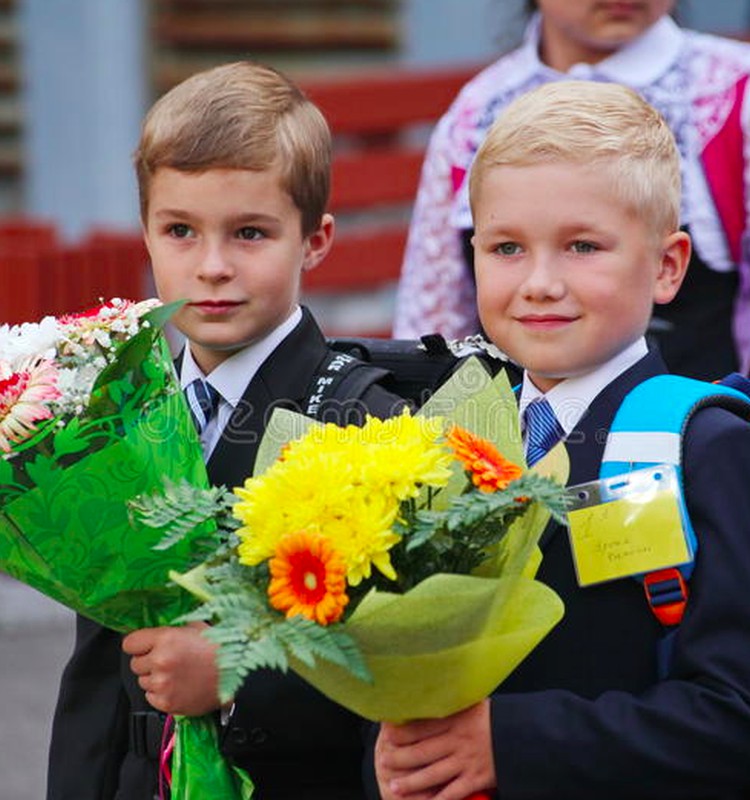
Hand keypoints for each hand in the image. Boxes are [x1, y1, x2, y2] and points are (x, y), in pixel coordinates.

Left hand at [123, 622, 221, 715]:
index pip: (130, 643)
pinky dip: (161, 693)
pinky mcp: (166, 703)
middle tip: (168, 660)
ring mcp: (162, 684)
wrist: (239, 675)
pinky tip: (178, 685)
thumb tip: (157, 629)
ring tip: (177, 673)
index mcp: (166, 638)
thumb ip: (174, 628)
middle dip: (148, 661)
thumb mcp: (197, 627)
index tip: (145, 646)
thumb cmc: (221, 649)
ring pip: (143, 681)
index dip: (139, 644)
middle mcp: (161, 661)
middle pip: (135, 663)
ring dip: (155, 677)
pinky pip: (151, 697)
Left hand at [375, 700, 494, 799]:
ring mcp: (466, 761)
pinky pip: (453, 793)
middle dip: (400, 758)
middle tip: (384, 761)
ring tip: (394, 786)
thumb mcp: (472, 702)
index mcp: (456, 719)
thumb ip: (452, 702)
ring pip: (433, 775)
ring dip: (411, 782)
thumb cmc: (495, 717)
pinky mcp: (476, 779)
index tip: (386, 734)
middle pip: (422, 752)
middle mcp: (458, 741)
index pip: (422, 726)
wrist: (524, 734)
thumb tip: (432, 692)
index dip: (402, 731)